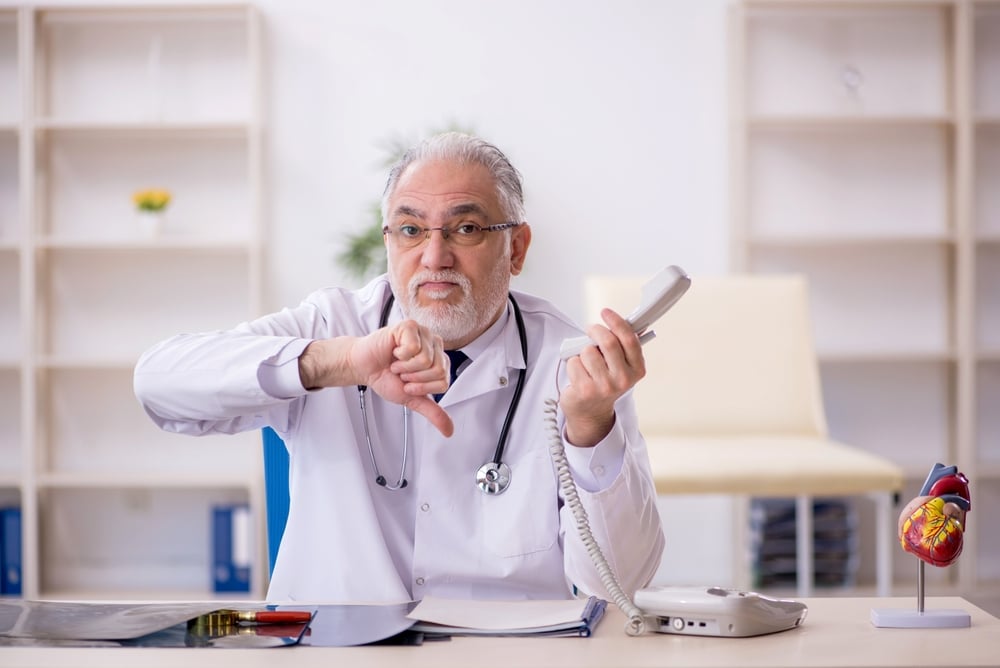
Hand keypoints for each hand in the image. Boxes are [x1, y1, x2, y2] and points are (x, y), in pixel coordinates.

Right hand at [298, 320, 453, 436]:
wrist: (363, 367)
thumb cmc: (387, 377)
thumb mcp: (412, 398)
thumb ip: (432, 411)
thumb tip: (449, 430)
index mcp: (439, 359)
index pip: (443, 382)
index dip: (422, 388)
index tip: (409, 384)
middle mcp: (435, 344)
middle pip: (438, 370)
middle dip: (414, 378)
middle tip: (402, 373)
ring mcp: (423, 333)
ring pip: (426, 360)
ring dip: (405, 367)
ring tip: (397, 363)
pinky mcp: (409, 326)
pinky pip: (414, 347)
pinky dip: (400, 356)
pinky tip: (394, 352)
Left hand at [560, 308, 645, 446]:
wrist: (590, 411)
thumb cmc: (605, 382)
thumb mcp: (621, 365)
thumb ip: (622, 346)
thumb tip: (624, 322)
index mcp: (637, 370)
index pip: (629, 339)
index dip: (617, 322)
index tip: (606, 312)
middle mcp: (624, 379)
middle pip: (608, 341)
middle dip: (595, 330)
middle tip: (590, 329)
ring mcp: (605, 386)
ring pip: (588, 351)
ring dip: (582, 352)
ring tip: (586, 363)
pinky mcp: (585, 390)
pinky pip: (574, 362)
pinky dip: (572, 363)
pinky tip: (578, 375)